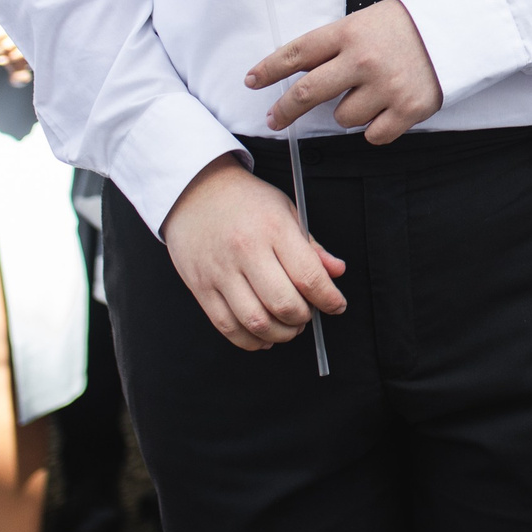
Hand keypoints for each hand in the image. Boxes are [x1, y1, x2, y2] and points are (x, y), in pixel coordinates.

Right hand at [159, 156, 348, 350]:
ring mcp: (220, 271)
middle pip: (283, 304)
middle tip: (308, 314)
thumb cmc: (245, 201)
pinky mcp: (200, 286)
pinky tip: (263, 335)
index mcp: (273, 228)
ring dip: (280, 334)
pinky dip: (250, 340)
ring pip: (255, 321)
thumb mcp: (286, 210)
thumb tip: (336, 272)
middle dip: (304, 318)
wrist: (195, 191)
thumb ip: (312, 246)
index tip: (336, 305)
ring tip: (288, 327)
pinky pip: (227, 326)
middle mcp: (245, 250)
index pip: (308, 276)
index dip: (329, 299)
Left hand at [245, 0, 440, 142]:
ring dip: (350, 111)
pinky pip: (373, 135)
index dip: (269, 69)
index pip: (296, 53)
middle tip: (275, 119)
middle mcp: (363, 60)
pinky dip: (376, 127)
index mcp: (349, 32)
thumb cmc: (408, 26)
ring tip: (372, 93)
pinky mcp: (408, 109)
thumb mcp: (366, 21)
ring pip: (343, 118)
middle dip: (284, 110)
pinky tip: (388, 109)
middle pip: (307, 94)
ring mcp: (386, 87)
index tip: (252, 81)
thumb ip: (335, 46)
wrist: (460, 28)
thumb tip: (300, 73)